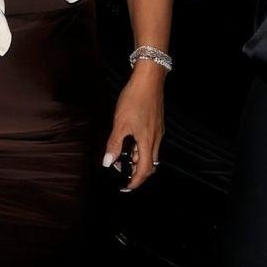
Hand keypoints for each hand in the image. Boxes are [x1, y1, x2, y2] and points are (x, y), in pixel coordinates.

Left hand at [103, 66, 164, 192]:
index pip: (145, 170)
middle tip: (121, 170)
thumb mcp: (120, 123)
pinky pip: (150, 143)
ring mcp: (158, 132)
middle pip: (150, 165)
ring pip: (150, 153)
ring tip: (122, 153)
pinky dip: (140, 148)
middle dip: (136, 171)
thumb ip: (114, 144)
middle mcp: (155, 139)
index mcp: (147, 141)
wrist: (148, 80)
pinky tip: (129, 140)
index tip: (126, 186)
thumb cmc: (134, 99)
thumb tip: (108, 162)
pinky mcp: (157, 124)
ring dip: (137, 158)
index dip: (136, 181)